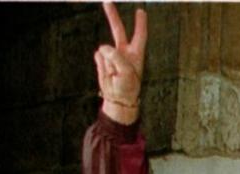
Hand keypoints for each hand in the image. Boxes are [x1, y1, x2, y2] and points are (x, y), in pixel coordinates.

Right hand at [95, 2, 146, 122]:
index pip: (139, 35)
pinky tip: (107, 73)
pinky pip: (98, 56)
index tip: (141, 11)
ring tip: (114, 74)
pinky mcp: (101, 59)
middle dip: (112, 16)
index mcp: (136, 54)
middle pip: (118, 30)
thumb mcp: (126, 72)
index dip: (140, 23)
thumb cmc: (128, 86)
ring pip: (105, 49)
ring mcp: (111, 54)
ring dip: (108, 61)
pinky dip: (101, 64)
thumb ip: (116, 57)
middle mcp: (124, 51)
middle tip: (107, 1)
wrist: (117, 98)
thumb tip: (103, 46)